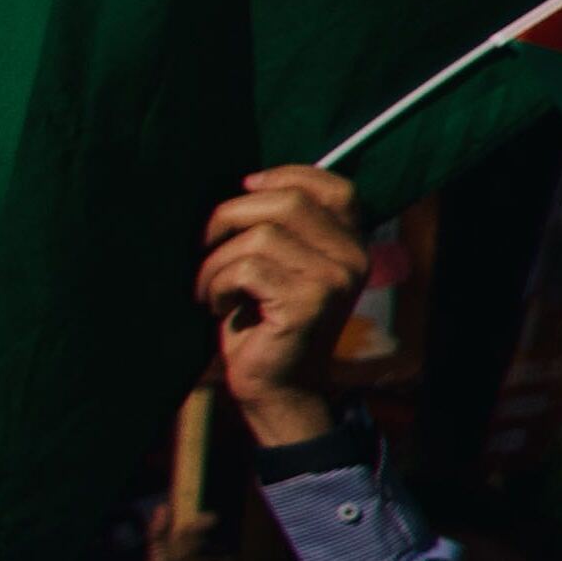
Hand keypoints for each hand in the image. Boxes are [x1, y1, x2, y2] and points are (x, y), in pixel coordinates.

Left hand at [195, 167, 370, 456]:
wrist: (275, 385)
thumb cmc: (265, 319)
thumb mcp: (282, 264)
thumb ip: (284, 227)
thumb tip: (249, 182)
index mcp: (353, 244)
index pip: (334, 187)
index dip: (285, 175)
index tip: (244, 187)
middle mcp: (354, 258)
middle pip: (286, 203)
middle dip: (230, 217)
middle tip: (207, 245)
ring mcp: (335, 280)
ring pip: (260, 237)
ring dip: (216, 262)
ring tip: (210, 287)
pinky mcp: (308, 303)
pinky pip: (247, 269)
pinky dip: (217, 284)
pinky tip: (217, 304)